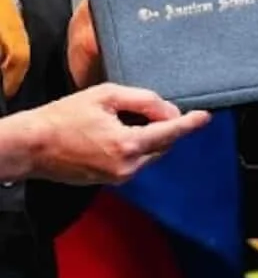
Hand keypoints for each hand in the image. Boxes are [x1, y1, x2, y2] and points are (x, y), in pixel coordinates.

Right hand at [19, 83, 210, 184]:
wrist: (32, 146)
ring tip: (123, 120)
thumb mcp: (107, 96)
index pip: (170, 133)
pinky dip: (135, 146)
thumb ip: (144, 101)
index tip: (205, 117)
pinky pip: (134, 161)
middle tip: (146, 108)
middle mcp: (128, 166)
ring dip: (149, 137)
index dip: (189, 124)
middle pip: (162, 144)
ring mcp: (119, 177)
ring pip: (149, 154)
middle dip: (163, 126)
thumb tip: (169, 110)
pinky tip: (116, 133)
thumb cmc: (64, 117)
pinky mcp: (110, 181)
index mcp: (128, 144)